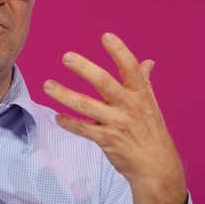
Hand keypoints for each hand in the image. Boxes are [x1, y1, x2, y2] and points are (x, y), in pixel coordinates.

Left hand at [43, 32, 187, 203]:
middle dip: (85, 69)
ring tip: (47, 85)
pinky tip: (57, 116)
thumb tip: (148, 62)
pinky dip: (69, 123)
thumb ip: (144, 81)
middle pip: (104, 83)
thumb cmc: (151, 131)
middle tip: (66, 57)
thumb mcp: (151, 104)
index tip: (106, 36)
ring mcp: (116, 123)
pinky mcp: (106, 140)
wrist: (157, 166)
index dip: (119, 51)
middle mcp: (129, 106)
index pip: (130, 68)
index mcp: (140, 94)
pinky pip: (83, 129)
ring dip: (65, 95)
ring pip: (86, 106)